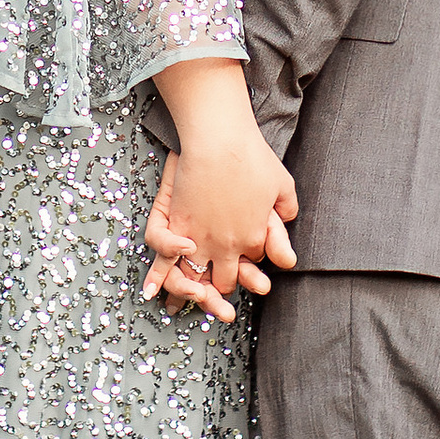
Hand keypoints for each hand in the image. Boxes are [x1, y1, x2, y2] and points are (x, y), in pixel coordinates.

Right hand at [141, 58, 298, 316]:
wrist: (220, 137)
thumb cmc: (253, 156)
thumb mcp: (282, 184)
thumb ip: (286, 210)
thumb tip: (287, 227)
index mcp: (254, 238)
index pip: (254, 264)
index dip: (252, 263)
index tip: (249, 257)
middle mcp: (227, 246)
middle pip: (227, 280)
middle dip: (226, 287)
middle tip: (223, 292)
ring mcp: (201, 239)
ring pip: (197, 279)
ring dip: (195, 295)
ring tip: (194, 301)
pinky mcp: (177, 226)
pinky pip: (164, 260)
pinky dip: (157, 278)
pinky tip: (152, 293)